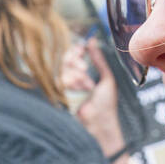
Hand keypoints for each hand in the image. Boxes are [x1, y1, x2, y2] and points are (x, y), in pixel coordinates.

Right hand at [65, 39, 124, 154]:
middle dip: (76, 62)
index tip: (81, 49)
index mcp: (85, 72)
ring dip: (76, 75)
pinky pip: (58, 78)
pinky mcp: (58, 94)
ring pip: (62, 68)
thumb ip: (98, 59)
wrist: (98, 122)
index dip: (77, 50)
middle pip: (66, 59)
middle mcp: (73, 77)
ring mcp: (65, 86)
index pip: (75, 54)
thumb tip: (92, 41)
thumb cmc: (106, 103)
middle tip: (85, 69)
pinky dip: (70, 81)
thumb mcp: (106, 78)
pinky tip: (78, 88)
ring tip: (86, 85)